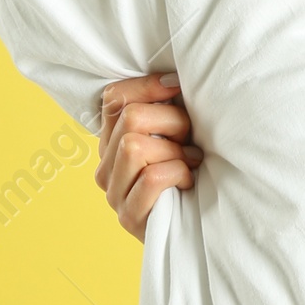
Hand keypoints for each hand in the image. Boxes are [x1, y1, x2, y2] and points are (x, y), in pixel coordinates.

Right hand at [97, 73, 203, 240]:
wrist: (199, 226)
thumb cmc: (191, 169)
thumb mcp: (177, 132)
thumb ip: (165, 107)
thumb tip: (174, 79)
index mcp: (111, 141)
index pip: (114, 97)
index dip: (148, 86)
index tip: (178, 87)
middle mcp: (105, 167)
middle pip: (130, 118)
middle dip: (171, 121)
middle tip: (189, 138)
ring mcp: (114, 194)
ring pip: (135, 146)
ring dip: (175, 150)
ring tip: (189, 160)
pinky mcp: (130, 217)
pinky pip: (152, 177)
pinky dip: (178, 173)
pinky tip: (188, 180)